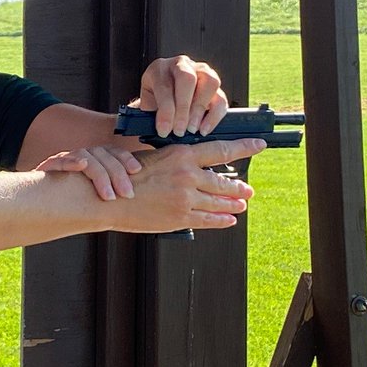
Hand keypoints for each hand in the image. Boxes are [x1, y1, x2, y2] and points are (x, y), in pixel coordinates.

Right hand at [35, 145, 141, 200]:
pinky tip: (81, 165)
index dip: (125, 158)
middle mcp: (79, 157)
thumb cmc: (69, 204)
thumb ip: (112, 191)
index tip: (137, 171)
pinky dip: (71, 162)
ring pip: (84, 157)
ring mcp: (63, 161)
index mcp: (93, 160)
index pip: (112, 152)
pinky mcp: (46, 169)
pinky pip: (59, 161)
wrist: (39, 208)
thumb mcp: (95, 196)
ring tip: (108, 196)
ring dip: (99, 174)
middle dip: (117, 174)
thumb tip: (135, 196)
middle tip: (126, 194)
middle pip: (101, 154)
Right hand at [114, 138, 265, 233]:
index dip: (244, 148)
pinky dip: (221, 220)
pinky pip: (208, 220)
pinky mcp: (180, 218)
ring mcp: (185, 199)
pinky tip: (229, 219)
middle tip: (248, 190)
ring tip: (242, 205)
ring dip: (233, 204)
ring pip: (219, 202)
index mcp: (182, 155)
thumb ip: (178, 161)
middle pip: (223, 182)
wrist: (107, 200)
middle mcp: (188, 176)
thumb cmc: (126, 176)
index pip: (221, 149)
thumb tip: (194, 163)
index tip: (259, 146)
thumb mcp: (154, 158)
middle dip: (239, 187)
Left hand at [136, 55, 227, 138]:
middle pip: (187, 79)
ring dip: (200, 109)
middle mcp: (181, 65)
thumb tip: (162, 130)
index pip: (164, 86)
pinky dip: (214, 116)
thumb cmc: (154, 104)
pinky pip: (221, 98)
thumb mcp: (147, 107)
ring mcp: (201, 71)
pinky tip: (204, 129)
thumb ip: (152, 116)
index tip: (164, 131)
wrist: (162, 101)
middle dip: (183, 108)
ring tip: (192, 129)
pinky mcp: (215, 84)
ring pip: (210, 82)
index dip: (165, 111)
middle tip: (179, 131)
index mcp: (159, 69)